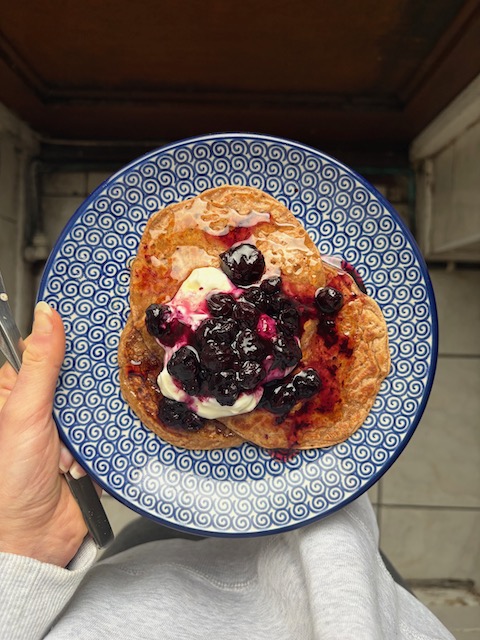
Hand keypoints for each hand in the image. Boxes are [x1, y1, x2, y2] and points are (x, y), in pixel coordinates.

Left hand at [0, 302, 88, 565]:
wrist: (35, 538)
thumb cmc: (11, 479)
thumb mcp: (23, 413)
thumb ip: (40, 364)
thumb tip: (47, 314)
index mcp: (19, 393)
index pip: (48, 353)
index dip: (67, 344)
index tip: (91, 332)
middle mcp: (46, 408)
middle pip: (81, 378)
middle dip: (85, 394)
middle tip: (77, 408)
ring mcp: (70, 429)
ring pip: (99, 403)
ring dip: (94, 423)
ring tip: (73, 445)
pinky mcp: (92, 448)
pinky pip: (112, 430)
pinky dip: (107, 440)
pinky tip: (90, 455)